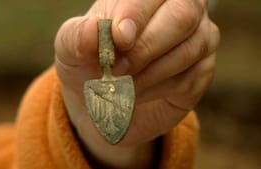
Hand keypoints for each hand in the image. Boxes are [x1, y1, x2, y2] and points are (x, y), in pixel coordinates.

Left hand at [55, 0, 219, 167]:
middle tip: (116, 69)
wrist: (104, 98)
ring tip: (121, 86)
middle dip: (146, 46)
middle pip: (182, 15)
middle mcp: (179, 10)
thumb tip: (92, 29)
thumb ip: (77, 36)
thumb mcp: (71, 49)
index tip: (119, 38)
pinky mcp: (201, 71)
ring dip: (149, 74)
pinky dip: (157, 90)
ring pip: (189, 49)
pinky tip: (136, 94)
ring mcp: (197, 40)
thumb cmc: (89, 63)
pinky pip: (190, 78)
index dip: (137, 12)